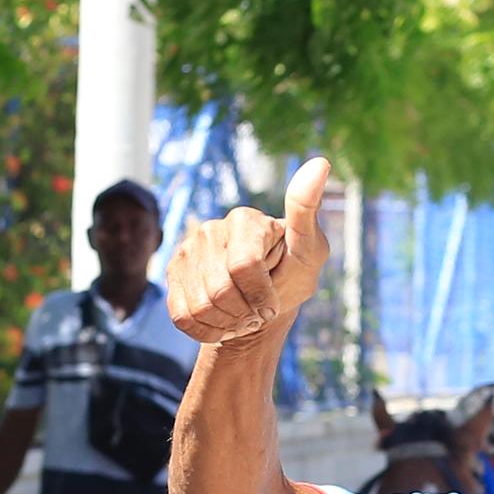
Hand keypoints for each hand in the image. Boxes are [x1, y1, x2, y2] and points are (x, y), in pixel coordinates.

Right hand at [166, 156, 333, 353]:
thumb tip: (320, 162)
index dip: (261, 296)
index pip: (244, 267)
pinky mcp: (173, 274)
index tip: (274, 303)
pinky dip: (206, 331)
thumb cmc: (291, 274)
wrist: (260, 306)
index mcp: (244, 220)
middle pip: (221, 292)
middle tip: (257, 313)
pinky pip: (182, 316)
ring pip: (200, 307)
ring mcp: (187, 251)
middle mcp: (210, 230)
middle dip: (245, 314)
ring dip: (227, 324)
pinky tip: (222, 323)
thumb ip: (308, 211)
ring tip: (241, 316)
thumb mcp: (309, 250)